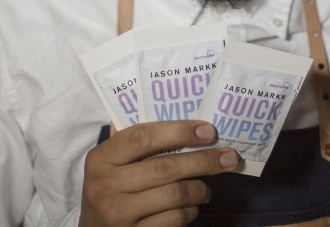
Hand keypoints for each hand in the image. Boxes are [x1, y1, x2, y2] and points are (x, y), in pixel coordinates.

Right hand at [79, 120, 239, 226]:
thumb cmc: (109, 188)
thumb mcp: (110, 163)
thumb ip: (133, 140)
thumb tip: (177, 113)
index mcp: (100, 158)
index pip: (143, 136)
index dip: (179, 131)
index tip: (208, 130)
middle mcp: (105, 186)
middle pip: (165, 167)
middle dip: (202, 161)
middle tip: (228, 157)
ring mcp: (119, 215)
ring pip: (174, 195)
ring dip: (200, 189)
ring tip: (207, 187)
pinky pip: (174, 221)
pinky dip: (190, 212)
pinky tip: (192, 207)